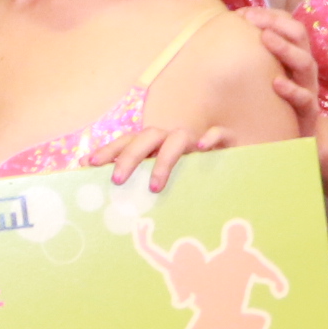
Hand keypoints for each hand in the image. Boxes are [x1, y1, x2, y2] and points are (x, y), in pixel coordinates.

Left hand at [103, 122, 239, 193]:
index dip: (109, 150)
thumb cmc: (194, 184)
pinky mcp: (227, 142)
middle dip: (130, 156)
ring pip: (179, 137)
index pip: (129, 142)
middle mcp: (174, 139)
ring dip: (165, 159)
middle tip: (116, 180)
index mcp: (156, 146)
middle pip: (148, 137)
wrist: (239, 176)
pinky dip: (211, 138)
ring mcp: (199, 139)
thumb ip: (137, 185)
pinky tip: (202, 149)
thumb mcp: (164, 185)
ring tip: (155, 186)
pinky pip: (220, 134)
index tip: (88, 164)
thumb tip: (104, 194)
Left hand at [246, 9, 327, 140]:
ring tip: (266, 38)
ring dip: (285, 48)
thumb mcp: (261, 78)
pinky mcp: (309, 113)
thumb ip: (249, 58)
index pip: (288, 24)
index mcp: (293, 55)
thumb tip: (221, 36)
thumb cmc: (272, 104)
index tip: (245, 13)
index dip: (270, 15)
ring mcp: (308, 89)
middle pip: (299, 35)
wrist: (292, 141)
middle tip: (252, 19)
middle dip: (276, 23)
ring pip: (305, 62)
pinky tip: (277, 83)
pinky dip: (292, 90)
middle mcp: (303, 68)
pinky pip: (305, 99)